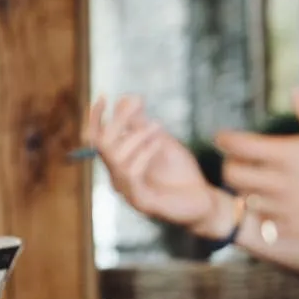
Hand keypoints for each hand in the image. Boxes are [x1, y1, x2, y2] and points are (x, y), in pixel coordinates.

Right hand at [85, 95, 229, 236]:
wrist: (203, 200)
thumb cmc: (179, 173)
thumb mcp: (160, 140)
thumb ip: (141, 124)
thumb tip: (126, 98)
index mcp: (119, 163)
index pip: (96, 140)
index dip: (95, 118)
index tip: (105, 96)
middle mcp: (118, 177)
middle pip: (103, 146)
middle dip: (118, 121)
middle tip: (138, 105)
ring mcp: (128, 191)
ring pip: (117, 159)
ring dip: (136, 137)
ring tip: (157, 126)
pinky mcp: (142, 202)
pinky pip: (133, 175)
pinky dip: (144, 154)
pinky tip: (159, 143)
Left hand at [216, 88, 298, 250]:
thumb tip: (297, 91)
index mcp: (287, 154)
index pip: (239, 146)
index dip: (225, 140)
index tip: (222, 138)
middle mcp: (279, 182)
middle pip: (233, 175)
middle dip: (230, 166)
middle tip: (235, 162)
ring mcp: (284, 208)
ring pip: (246, 200)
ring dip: (246, 191)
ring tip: (253, 185)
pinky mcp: (294, 229)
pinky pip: (266, 222)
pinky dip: (264, 215)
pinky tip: (271, 209)